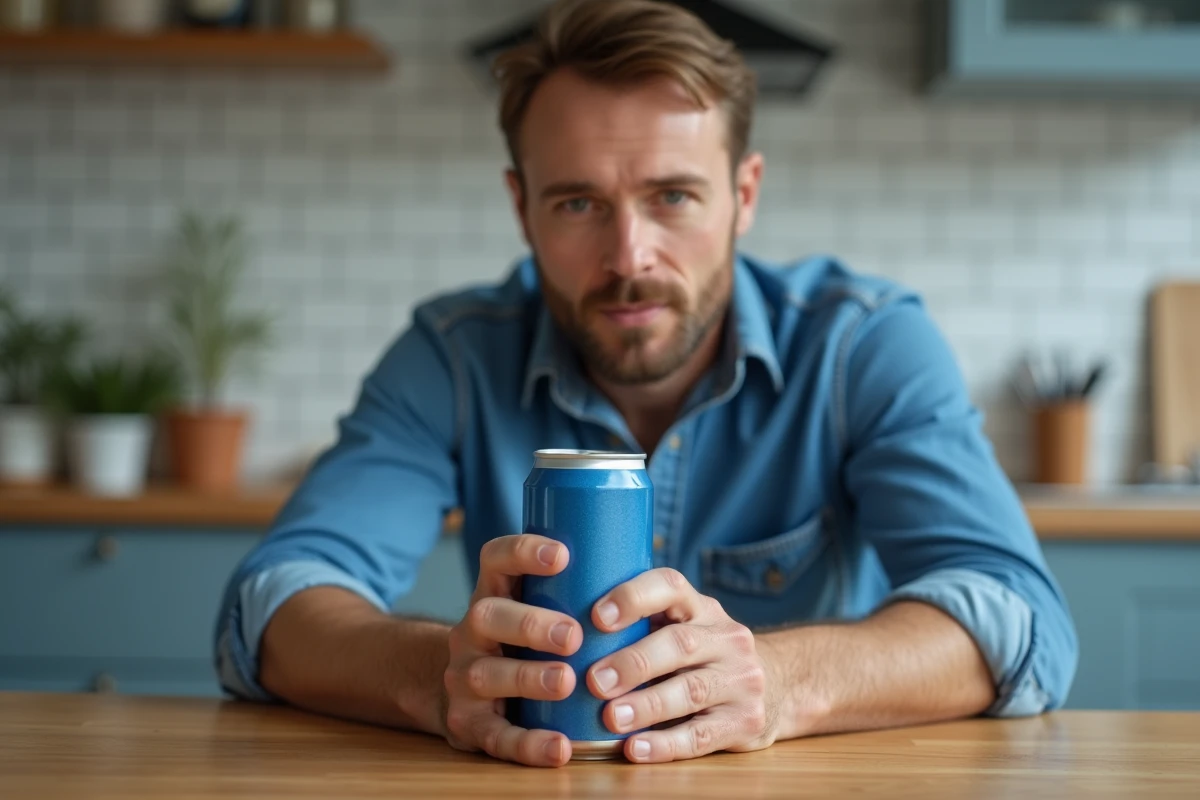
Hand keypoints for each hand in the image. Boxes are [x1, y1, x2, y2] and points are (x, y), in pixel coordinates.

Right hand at [442, 535, 582, 766]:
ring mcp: (465, 677)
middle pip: (487, 615)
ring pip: (486, 674)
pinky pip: (495, 736)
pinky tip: (560, 747)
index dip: (524, 551)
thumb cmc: (526, 646)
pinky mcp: (469, 724)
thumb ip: (574, 596)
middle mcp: (472, 631)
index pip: (496, 558)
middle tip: (574, 635)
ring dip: (529, 677)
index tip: (564, 555)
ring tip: (566, 683)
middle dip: (531, 624)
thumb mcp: (536, 611)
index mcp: (494, 594)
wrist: (470, 695)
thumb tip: (648, 578)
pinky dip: (529, 744)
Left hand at [586, 568, 779, 762]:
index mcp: (701, 607)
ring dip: (646, 705)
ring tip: (610, 717)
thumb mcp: (683, 627)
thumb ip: (640, 625)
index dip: (633, 597)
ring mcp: (741, 679)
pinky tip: (634, 748)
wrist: (776, 685)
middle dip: (633, 662)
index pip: (671, 586)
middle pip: (679, 643)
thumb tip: (562, 634)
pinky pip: (701, 736)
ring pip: (690, 690)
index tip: (596, 617)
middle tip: (594, 679)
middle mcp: (726, 637)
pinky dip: (664, 744)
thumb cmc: (701, 655)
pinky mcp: (745, 721)